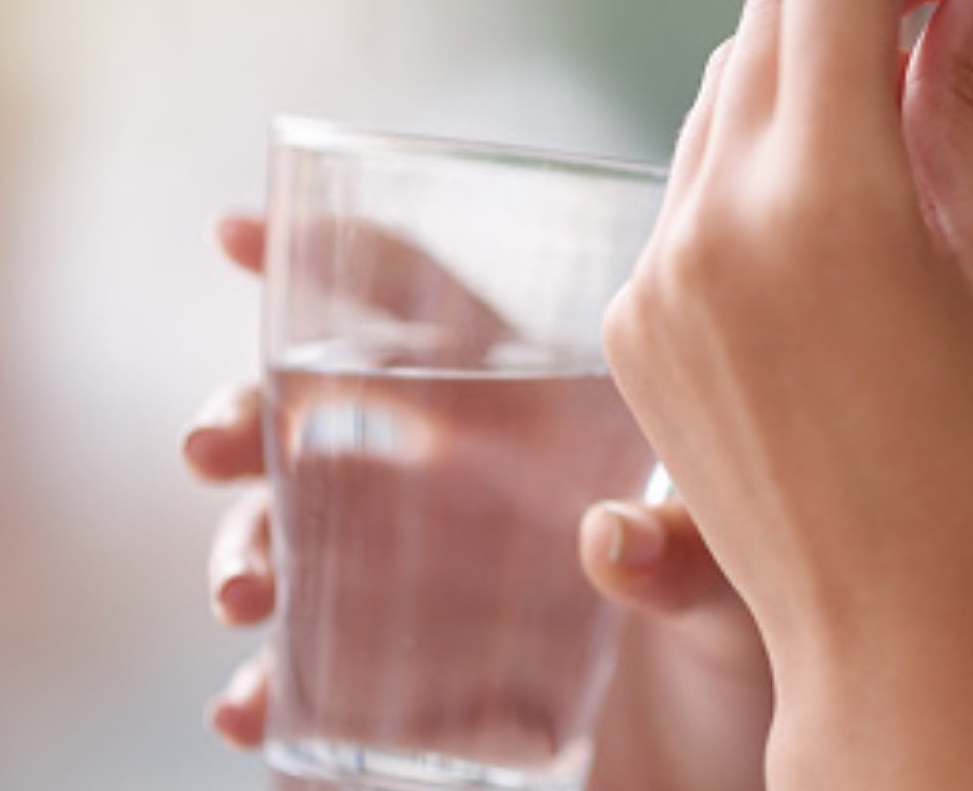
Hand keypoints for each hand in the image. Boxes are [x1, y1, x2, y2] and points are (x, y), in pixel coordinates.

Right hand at [184, 214, 772, 790]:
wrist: (742, 772)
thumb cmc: (762, 641)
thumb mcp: (744, 592)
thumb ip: (693, 561)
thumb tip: (611, 542)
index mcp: (541, 423)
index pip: (432, 313)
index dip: (337, 263)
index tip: (241, 236)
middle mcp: (471, 491)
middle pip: (326, 422)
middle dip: (248, 419)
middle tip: (210, 446)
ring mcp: (431, 586)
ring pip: (299, 543)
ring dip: (246, 554)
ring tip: (245, 597)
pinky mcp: (414, 686)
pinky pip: (316, 677)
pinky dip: (269, 690)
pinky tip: (254, 712)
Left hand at [602, 0, 972, 790]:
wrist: (903, 655)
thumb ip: (971, 100)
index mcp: (823, 201)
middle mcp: (712, 222)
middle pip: (770, 10)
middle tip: (956, 1)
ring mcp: (657, 276)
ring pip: (726, 92)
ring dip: (812, 67)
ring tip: (908, 111)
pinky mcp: (635, 326)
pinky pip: (694, 184)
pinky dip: (765, 155)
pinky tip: (842, 212)